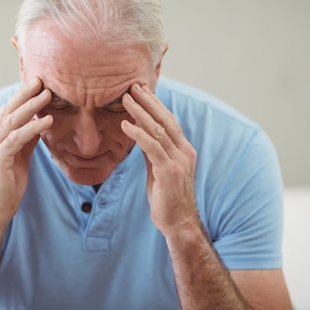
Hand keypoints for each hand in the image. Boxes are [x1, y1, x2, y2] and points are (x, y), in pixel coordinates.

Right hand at [0, 77, 51, 227]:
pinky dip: (33, 128)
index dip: (20, 97)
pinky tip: (47, 121)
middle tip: (41, 80)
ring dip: (31, 106)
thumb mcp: (20, 160)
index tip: (36, 84)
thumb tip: (40, 124)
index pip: (5, 112)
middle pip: (7, 111)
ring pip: (12, 121)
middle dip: (24, 94)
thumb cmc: (6, 189)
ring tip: (48, 95)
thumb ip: (26, 142)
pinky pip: (17, 139)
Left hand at [121, 83, 197, 234]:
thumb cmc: (167, 198)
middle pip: (165, 119)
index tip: (140, 90)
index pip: (169, 120)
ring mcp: (179, 161)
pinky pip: (152, 147)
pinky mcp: (169, 172)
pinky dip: (138, 133)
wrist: (179, 223)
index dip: (155, 104)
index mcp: (184, 149)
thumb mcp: (159, 169)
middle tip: (132, 85)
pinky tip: (125, 125)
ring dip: (140, 113)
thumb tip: (139, 132)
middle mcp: (184, 151)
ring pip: (158, 130)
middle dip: (148, 101)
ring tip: (125, 99)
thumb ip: (153, 151)